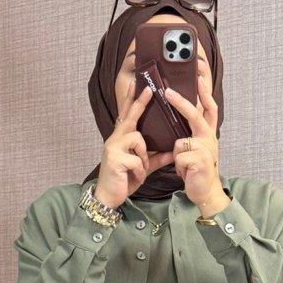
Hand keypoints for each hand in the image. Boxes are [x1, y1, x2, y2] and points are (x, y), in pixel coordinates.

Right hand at [94, 84, 175, 209]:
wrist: (108, 197)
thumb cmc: (123, 180)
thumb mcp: (143, 167)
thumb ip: (157, 158)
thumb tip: (173, 152)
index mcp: (121, 138)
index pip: (127, 115)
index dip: (132, 100)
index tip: (138, 84)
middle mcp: (115, 139)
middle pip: (130, 117)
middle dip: (140, 103)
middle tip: (150, 90)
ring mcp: (113, 147)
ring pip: (138, 140)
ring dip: (143, 157)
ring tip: (139, 170)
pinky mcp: (115, 159)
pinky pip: (137, 160)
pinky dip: (140, 170)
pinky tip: (135, 177)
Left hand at [165, 74, 225, 212]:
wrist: (206, 193)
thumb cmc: (198, 171)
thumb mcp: (197, 150)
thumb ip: (191, 135)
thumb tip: (179, 122)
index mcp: (208, 134)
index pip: (209, 108)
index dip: (205, 92)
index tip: (199, 77)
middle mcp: (209, 138)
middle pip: (195, 115)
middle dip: (181, 102)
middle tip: (168, 92)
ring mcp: (205, 149)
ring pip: (180, 142)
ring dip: (178, 156)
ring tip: (186, 166)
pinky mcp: (199, 160)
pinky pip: (178, 157)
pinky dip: (179, 166)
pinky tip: (187, 173)